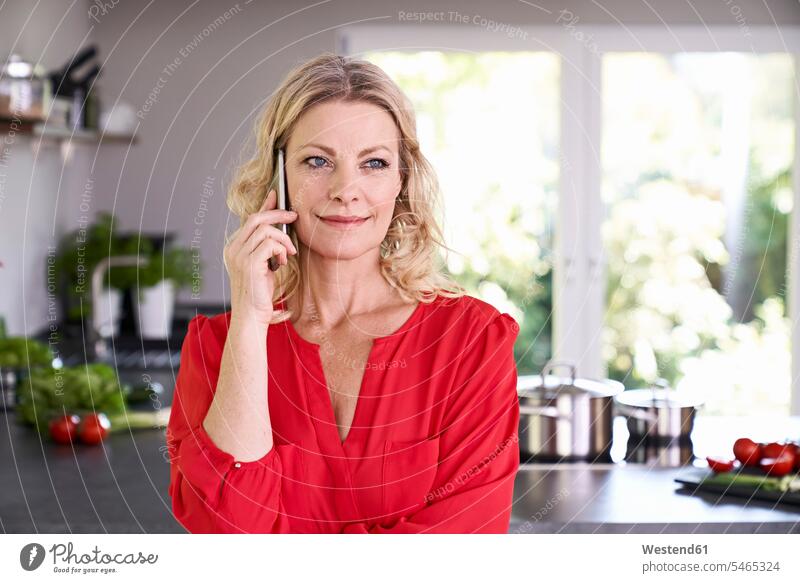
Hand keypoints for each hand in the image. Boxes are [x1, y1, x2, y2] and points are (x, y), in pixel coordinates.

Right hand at [223, 189, 297, 326]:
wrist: (251, 318)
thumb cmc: (259, 296)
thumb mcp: (264, 267)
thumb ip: (268, 249)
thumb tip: (279, 231)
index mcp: (234, 248)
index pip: (249, 220)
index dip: (264, 206)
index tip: (276, 195)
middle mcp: (233, 249)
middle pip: (256, 219)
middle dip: (278, 214)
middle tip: (294, 216)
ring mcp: (239, 255)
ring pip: (265, 230)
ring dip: (283, 239)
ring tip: (289, 253)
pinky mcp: (249, 263)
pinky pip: (270, 244)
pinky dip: (281, 250)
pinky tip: (283, 262)